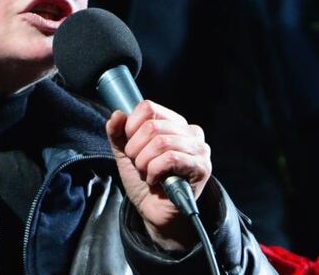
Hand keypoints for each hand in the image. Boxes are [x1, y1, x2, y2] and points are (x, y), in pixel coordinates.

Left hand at [105, 100, 210, 249]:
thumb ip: (117, 133)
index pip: (148, 108)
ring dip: (144, 162)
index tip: (130, 146)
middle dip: (135, 149)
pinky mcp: (202, 167)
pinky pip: (171, 159)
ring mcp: (199, 149)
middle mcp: (190, 132)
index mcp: (173, 123)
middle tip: (138, 164)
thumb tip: (117, 114)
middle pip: (152, 125)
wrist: (153, 209)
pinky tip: (155, 180)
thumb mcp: (125, 153)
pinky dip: (154, 171)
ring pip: (161, 142)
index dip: (131, 127)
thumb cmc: (143, 179)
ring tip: (146, 172)